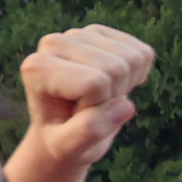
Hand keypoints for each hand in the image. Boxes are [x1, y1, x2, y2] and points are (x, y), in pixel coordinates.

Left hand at [17, 25, 152, 170]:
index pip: (95, 83)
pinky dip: (139, 76)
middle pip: (116, 68)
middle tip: (90, 108)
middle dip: (113, 97)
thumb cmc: (62, 138)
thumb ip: (88, 132)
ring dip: (126, 86)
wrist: (64, 126)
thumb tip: (125, 106)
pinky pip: (143, 53)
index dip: (97, 108)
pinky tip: (115, 84)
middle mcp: (54, 42)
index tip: (76, 117)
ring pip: (133, 58)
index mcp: (37, 68)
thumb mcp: (67, 148)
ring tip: (100, 97)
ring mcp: (79, 34)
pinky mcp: (102, 33)